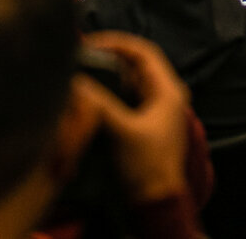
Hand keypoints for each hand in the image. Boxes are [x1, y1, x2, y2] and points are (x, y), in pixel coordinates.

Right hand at [74, 32, 190, 203]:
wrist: (156, 202)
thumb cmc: (147, 166)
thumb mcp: (122, 131)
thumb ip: (100, 103)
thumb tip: (77, 82)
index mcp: (168, 90)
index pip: (143, 51)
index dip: (117, 42)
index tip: (91, 43)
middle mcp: (165, 95)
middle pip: (135, 64)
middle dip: (109, 57)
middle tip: (82, 55)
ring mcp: (155, 109)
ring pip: (129, 80)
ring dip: (107, 74)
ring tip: (82, 70)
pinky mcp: (144, 123)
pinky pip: (125, 97)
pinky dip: (108, 91)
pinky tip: (90, 93)